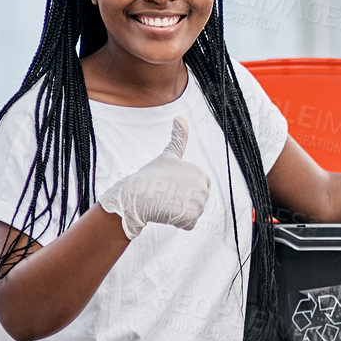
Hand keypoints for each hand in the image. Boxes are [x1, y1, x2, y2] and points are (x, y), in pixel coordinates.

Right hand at [98, 115, 210, 238]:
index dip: (181, 191)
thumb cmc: (150, 176)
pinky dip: (177, 223)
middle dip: (181, 203)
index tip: (169, 185)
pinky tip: (166, 213)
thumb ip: (179, 138)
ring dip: (178, 213)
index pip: (196, 190)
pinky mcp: (192, 217)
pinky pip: (188, 225)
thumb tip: (181, 115)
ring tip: (165, 203)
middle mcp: (203, 187)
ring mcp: (198, 202)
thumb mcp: (167, 155)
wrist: (136, 195)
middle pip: (195, 203)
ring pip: (191, 214)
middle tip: (165, 195)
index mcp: (200, 173)